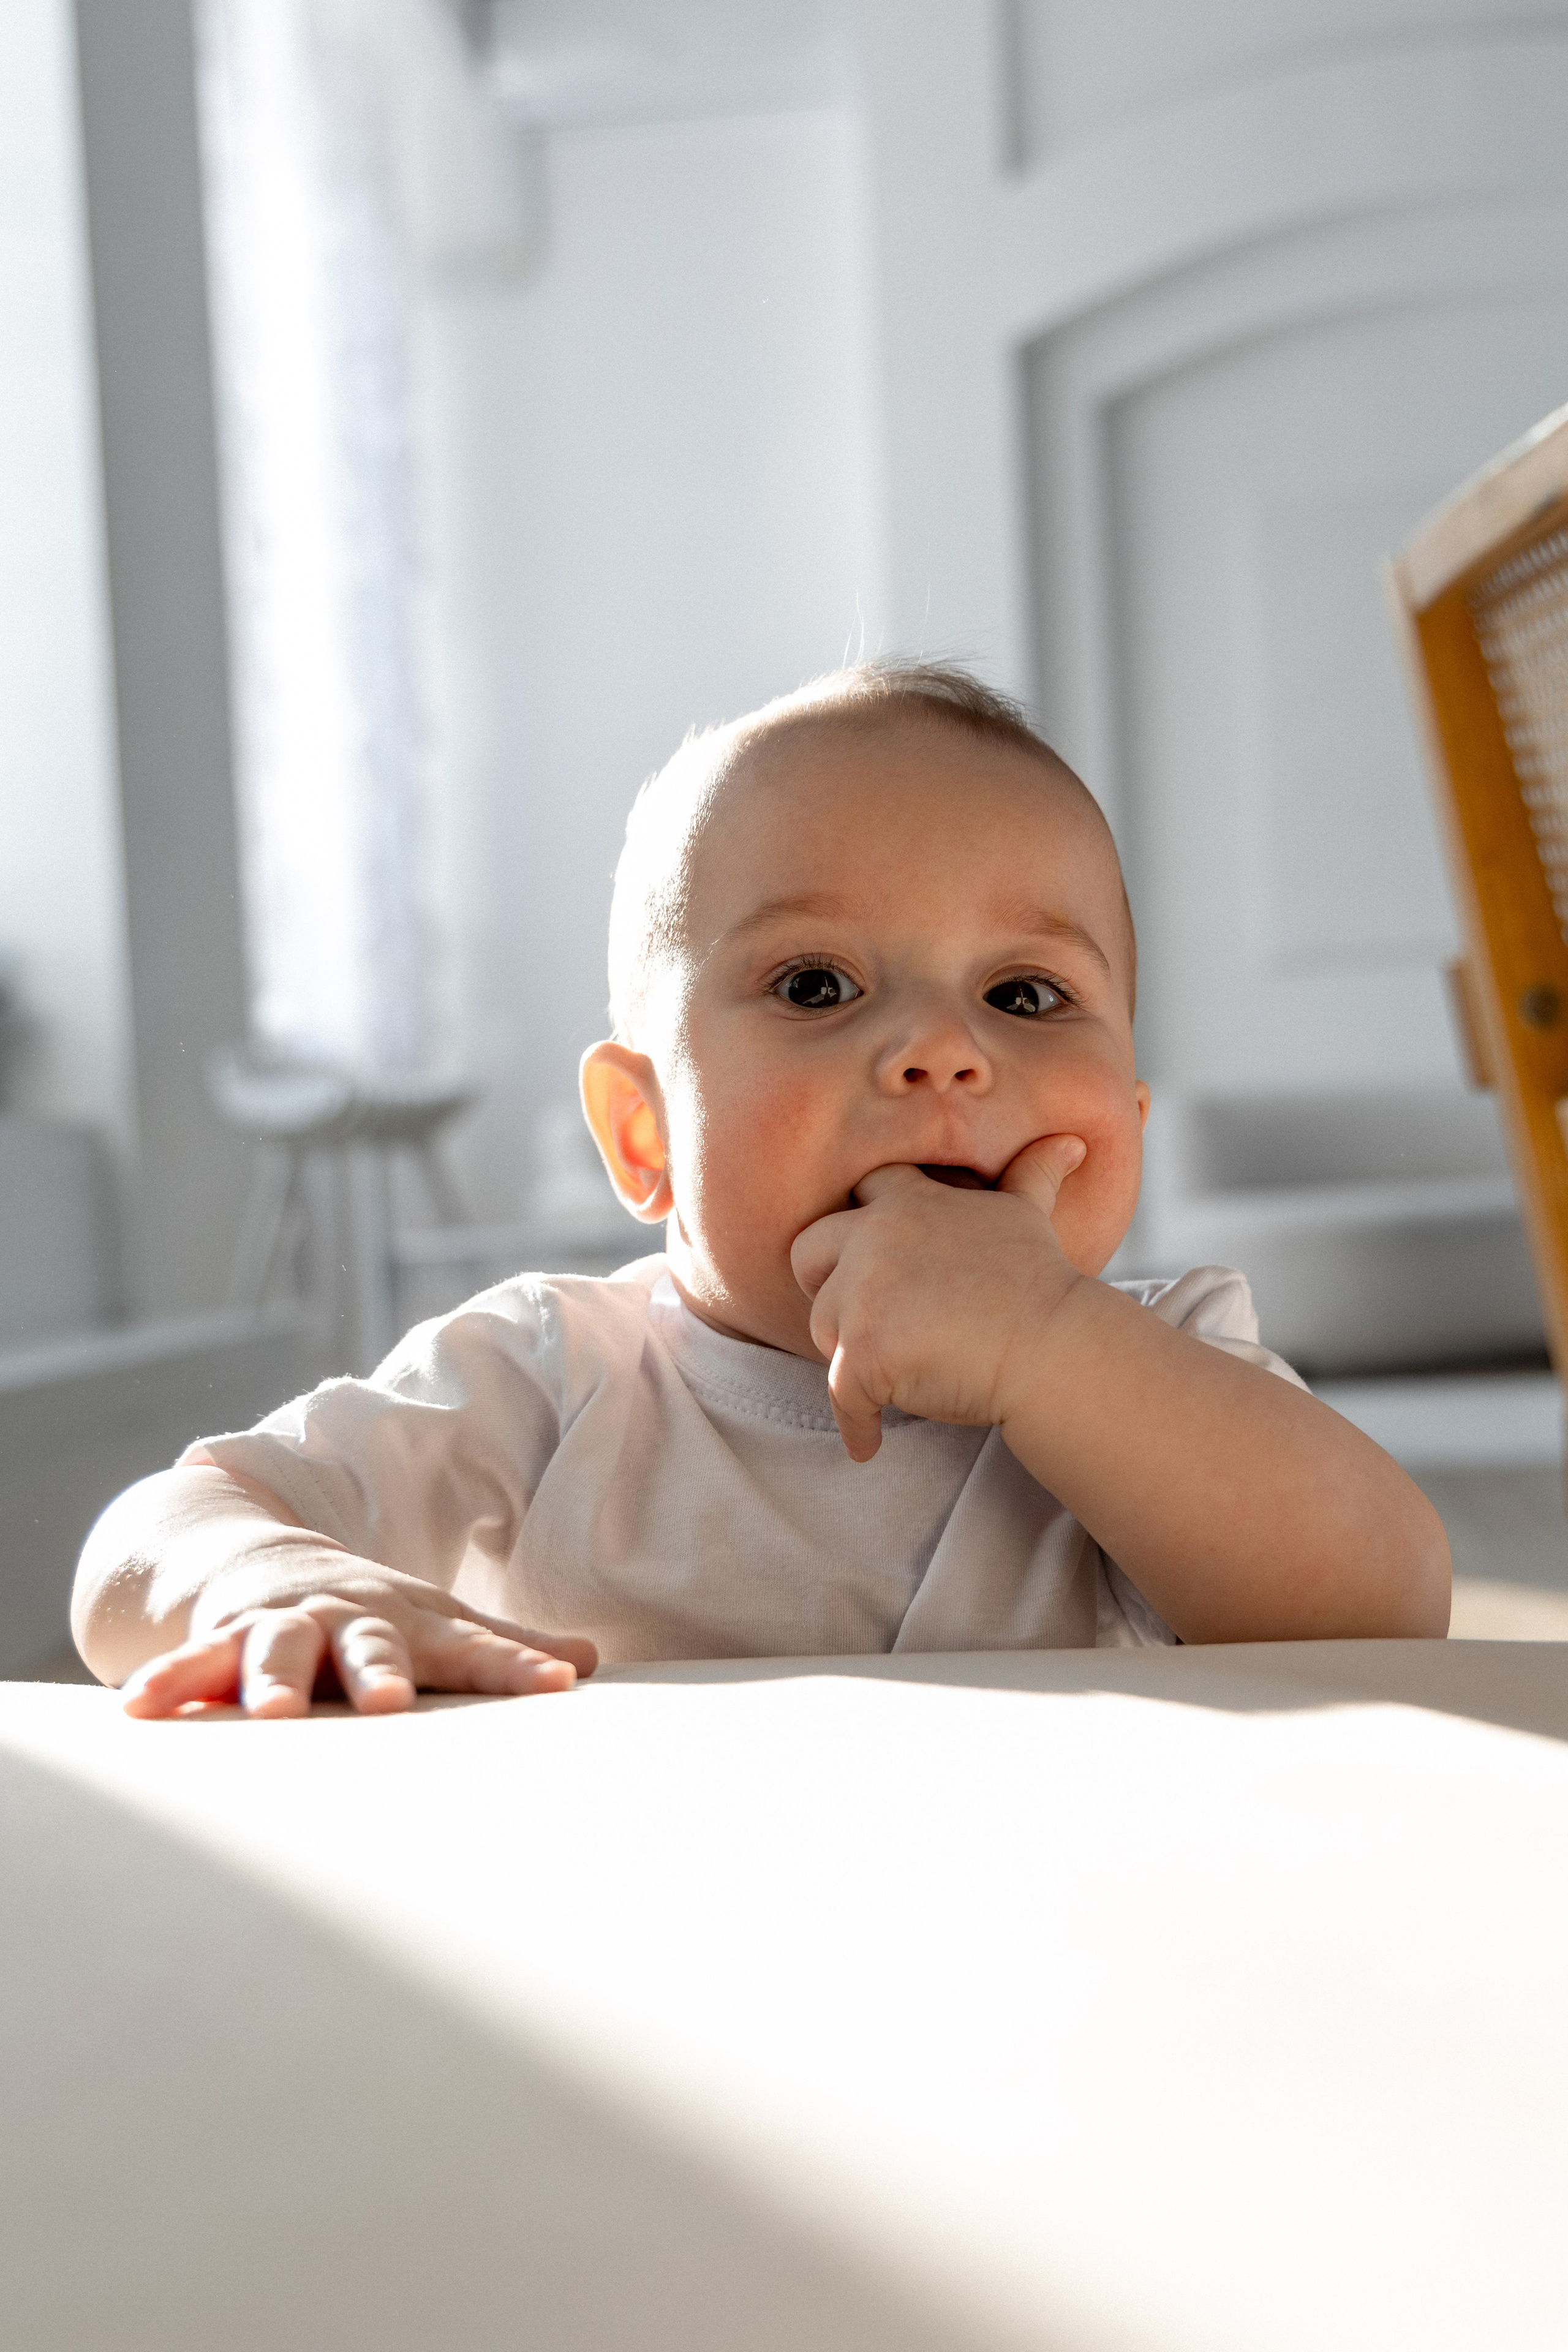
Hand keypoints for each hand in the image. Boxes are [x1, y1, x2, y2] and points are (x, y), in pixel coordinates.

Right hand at [119, 1557, 596, 1718]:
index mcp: (409, 1624)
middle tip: (386, 1702)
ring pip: (276, 1653)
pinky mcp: (221, 1639)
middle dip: (376, 1674)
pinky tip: (141, 1706)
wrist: (262, 1559)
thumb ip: (503, 1647)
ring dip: (270, 1680)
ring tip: (267, 1714)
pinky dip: (170, 1681)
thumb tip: (593, 1659)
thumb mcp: (435, 1623)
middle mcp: (347, 1622)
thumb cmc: (367, 1612)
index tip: (559, 1680)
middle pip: (368, 1648)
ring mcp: (282, 1628)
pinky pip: (191, 1664)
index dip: (515, 1666)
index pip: (473, 1648)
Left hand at [788, 1134, 1087, 1460]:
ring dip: (849, 1354)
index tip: (869, 1261)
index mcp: (906, 1203)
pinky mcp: (862, 1353)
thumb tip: (1070, 1143)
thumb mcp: (1028, 1216)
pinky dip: (853, 1423)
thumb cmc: (1043, 1286)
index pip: (856, 1194)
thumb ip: (1032, 1176)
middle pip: (808, 1253)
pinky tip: (868, 1444)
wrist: (1053, 1349)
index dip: (856, 1228)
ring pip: (822, 1326)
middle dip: (827, 1286)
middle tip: (865, 1322)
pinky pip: (840, 1395)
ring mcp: (863, 1295)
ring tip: (893, 1374)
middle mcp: (874, 1238)